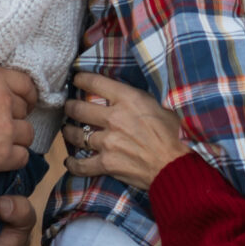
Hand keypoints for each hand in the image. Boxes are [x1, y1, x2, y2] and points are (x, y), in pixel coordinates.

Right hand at [0, 68, 36, 176]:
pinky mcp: (1, 155)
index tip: (24, 103)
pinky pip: (22, 158)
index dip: (26, 95)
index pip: (25, 84)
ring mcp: (4, 129)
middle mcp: (3, 101)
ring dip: (16, 139)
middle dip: (15, 118)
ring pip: (27, 134)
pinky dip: (13, 159)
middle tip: (0, 125)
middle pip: (24, 111)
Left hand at [63, 72, 188, 188]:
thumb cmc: (176, 135)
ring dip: (69, 132)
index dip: (82, 79)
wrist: (176, 166)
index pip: (96, 83)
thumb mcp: (162, 105)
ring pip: (76, 135)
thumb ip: (141, 98)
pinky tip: (70, 161)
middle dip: (70, 107)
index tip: (76, 80)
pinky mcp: (107, 163)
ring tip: (67, 130)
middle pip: (79, 109)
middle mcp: (114, 118)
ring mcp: (108, 142)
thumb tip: (129, 93)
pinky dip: (74, 164)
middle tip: (68, 107)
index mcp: (129, 99)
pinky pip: (82, 165)